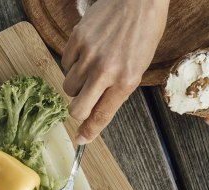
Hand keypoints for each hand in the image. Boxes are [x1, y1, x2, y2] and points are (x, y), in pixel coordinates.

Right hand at [62, 0, 168, 143]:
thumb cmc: (143, 31)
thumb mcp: (138, 66)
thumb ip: (117, 91)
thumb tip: (97, 113)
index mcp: (126, 80)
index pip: (101, 115)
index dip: (89, 132)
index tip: (81, 140)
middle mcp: (105, 70)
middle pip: (77, 108)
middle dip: (78, 109)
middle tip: (85, 100)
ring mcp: (88, 55)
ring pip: (69, 86)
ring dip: (77, 84)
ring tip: (91, 68)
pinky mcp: (76, 40)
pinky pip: (65, 63)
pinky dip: (73, 63)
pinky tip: (87, 52)